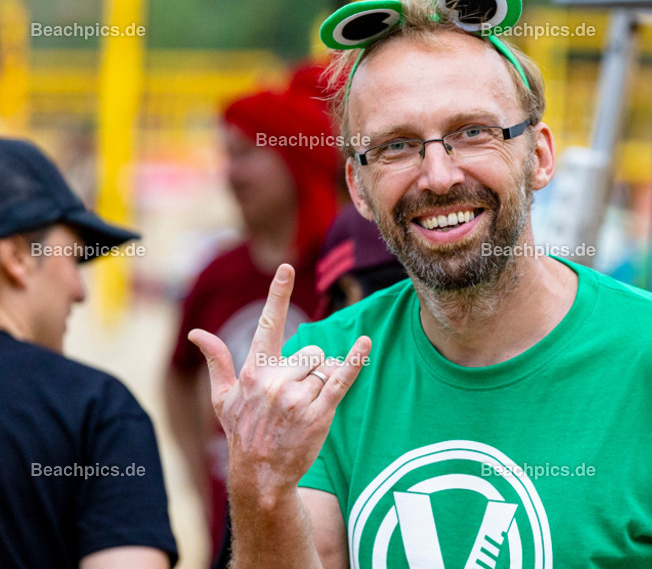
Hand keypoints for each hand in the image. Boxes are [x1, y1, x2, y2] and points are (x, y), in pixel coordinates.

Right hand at [188, 264, 370, 506]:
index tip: (287, 267)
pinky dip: (355, 361)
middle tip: (297, 395)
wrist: (260, 475)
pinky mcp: (319, 412)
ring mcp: (297, 397)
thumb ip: (217, 361)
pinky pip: (341, 379)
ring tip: (307, 405)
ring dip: (323, 379)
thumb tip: (197, 333)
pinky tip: (364, 344)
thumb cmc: (243, 432)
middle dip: (311, 367)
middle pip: (310, 351)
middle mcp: (275, 381)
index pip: (268, 324)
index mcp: (254, 372)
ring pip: (324, 366)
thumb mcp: (223, 398)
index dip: (278, 294)